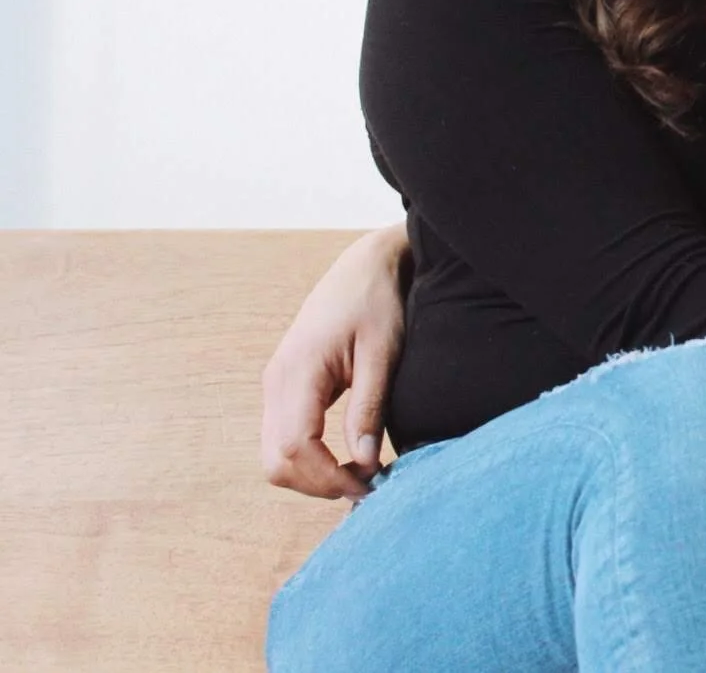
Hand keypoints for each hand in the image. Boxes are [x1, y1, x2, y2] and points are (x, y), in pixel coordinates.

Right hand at [259, 223, 409, 498]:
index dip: (329, 477)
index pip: (295, 448)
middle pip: (276, 461)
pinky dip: (309, 459)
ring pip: (275, 456)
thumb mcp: (383, 353)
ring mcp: (275, 386)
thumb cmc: (377, 302)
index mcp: (298, 371)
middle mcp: (276, 382)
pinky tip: (346, 458)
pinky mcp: (285, 388)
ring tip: (361, 474)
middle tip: (367, 486)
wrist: (364, 266)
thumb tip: (364, 463)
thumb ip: (370, 407)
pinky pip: (284, 438)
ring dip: (313, 476)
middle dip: (317, 485)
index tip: (369, 484)